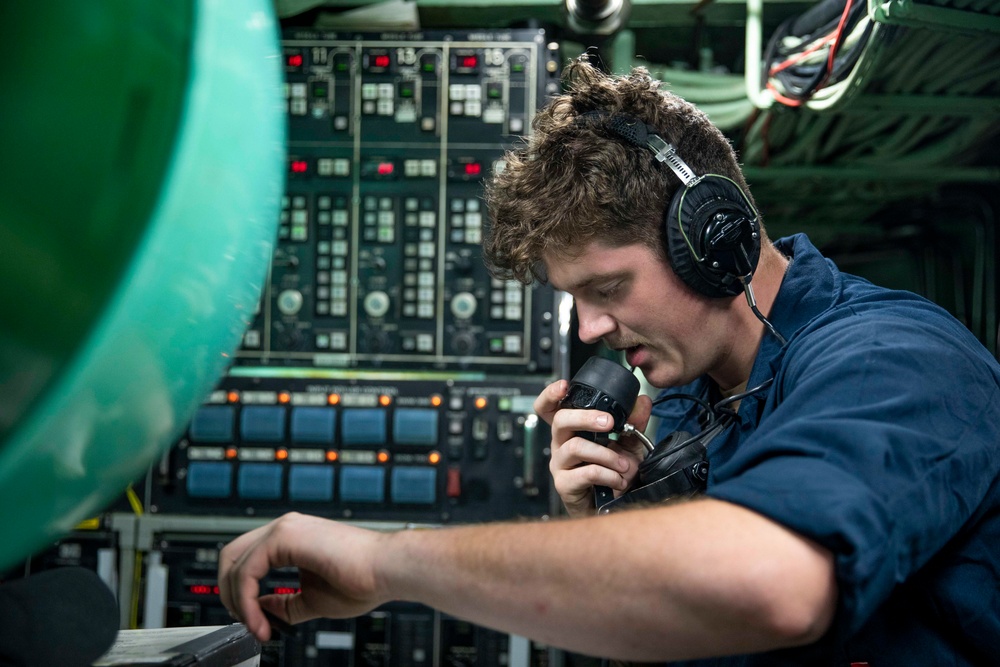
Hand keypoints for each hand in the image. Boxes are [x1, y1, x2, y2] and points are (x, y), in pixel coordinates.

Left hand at [218, 513, 389, 640]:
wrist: (387, 570)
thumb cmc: (363, 580)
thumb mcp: (312, 599)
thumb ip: (283, 603)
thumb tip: (259, 610)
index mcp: (291, 538)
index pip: (246, 560)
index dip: (240, 593)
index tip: (254, 620)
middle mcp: (285, 528)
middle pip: (231, 556)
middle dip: (229, 594)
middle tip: (245, 623)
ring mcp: (284, 528)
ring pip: (233, 562)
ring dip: (237, 602)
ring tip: (257, 627)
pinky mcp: (285, 536)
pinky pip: (247, 571)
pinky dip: (246, 600)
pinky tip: (261, 621)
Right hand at [535, 380, 651, 516]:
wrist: (612, 507)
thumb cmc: (613, 473)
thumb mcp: (628, 444)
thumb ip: (634, 423)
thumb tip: (642, 401)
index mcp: (571, 430)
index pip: (550, 408)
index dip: (551, 395)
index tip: (564, 386)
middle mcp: (561, 444)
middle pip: (561, 420)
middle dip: (586, 418)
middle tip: (610, 423)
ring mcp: (560, 464)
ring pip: (575, 446)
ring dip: (606, 454)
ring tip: (625, 465)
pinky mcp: (564, 484)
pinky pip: (585, 472)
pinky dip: (608, 474)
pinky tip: (619, 480)